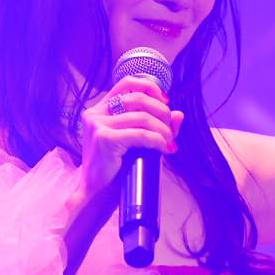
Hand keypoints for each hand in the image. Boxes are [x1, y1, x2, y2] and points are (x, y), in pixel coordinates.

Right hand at [77, 75, 183, 201]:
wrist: (95, 191)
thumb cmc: (114, 167)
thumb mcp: (135, 141)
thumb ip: (155, 126)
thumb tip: (179, 114)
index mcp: (99, 109)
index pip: (126, 83)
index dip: (150, 87)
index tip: (165, 102)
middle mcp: (96, 113)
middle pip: (138, 99)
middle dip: (161, 112)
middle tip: (171, 130)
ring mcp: (98, 125)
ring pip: (142, 117)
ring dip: (162, 129)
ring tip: (169, 142)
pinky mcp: (104, 139)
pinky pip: (140, 134)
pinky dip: (157, 140)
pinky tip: (164, 148)